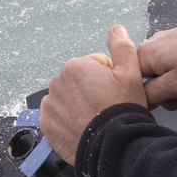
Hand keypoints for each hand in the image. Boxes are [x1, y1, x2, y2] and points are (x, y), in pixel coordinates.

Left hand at [40, 25, 146, 165]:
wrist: (112, 147)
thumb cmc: (121, 111)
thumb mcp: (131, 74)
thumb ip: (122, 47)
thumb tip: (117, 29)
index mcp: (75, 67)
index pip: (94, 65)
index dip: (108, 78)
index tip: (113, 93)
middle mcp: (57, 83)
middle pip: (78, 81)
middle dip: (91, 90)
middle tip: (105, 106)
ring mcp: (49, 104)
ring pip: (67, 98)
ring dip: (78, 104)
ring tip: (94, 118)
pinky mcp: (46, 124)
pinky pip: (57, 116)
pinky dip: (67, 120)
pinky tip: (82, 126)